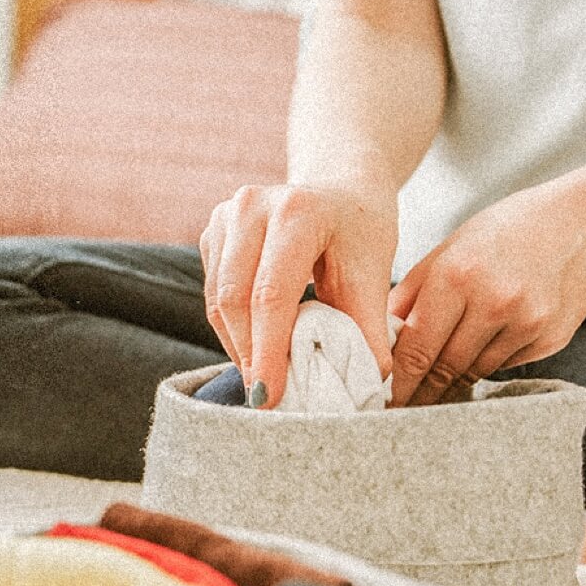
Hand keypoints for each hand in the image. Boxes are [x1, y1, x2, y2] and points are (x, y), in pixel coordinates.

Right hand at [200, 184, 397, 407]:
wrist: (341, 188)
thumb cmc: (360, 231)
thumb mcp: (374, 272)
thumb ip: (369, 328)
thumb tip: (370, 385)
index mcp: (297, 211)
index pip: (271, 294)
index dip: (268, 351)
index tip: (270, 396)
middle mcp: (252, 206)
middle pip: (234, 299)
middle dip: (249, 354)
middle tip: (265, 396)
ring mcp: (226, 216)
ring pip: (217, 300)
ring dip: (237, 346)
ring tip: (261, 377)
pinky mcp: (212, 232)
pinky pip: (212, 294)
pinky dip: (231, 329)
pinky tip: (254, 347)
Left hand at [387, 183, 585, 405]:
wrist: (579, 225)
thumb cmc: (500, 234)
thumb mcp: (446, 251)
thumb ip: (409, 296)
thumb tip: (376, 338)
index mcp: (457, 276)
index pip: (417, 348)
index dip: (398, 382)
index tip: (383, 402)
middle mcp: (494, 302)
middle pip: (445, 367)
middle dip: (421, 392)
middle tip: (400, 409)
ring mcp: (527, 323)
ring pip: (474, 371)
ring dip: (452, 380)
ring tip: (433, 388)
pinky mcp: (550, 338)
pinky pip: (504, 365)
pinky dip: (486, 363)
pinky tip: (483, 348)